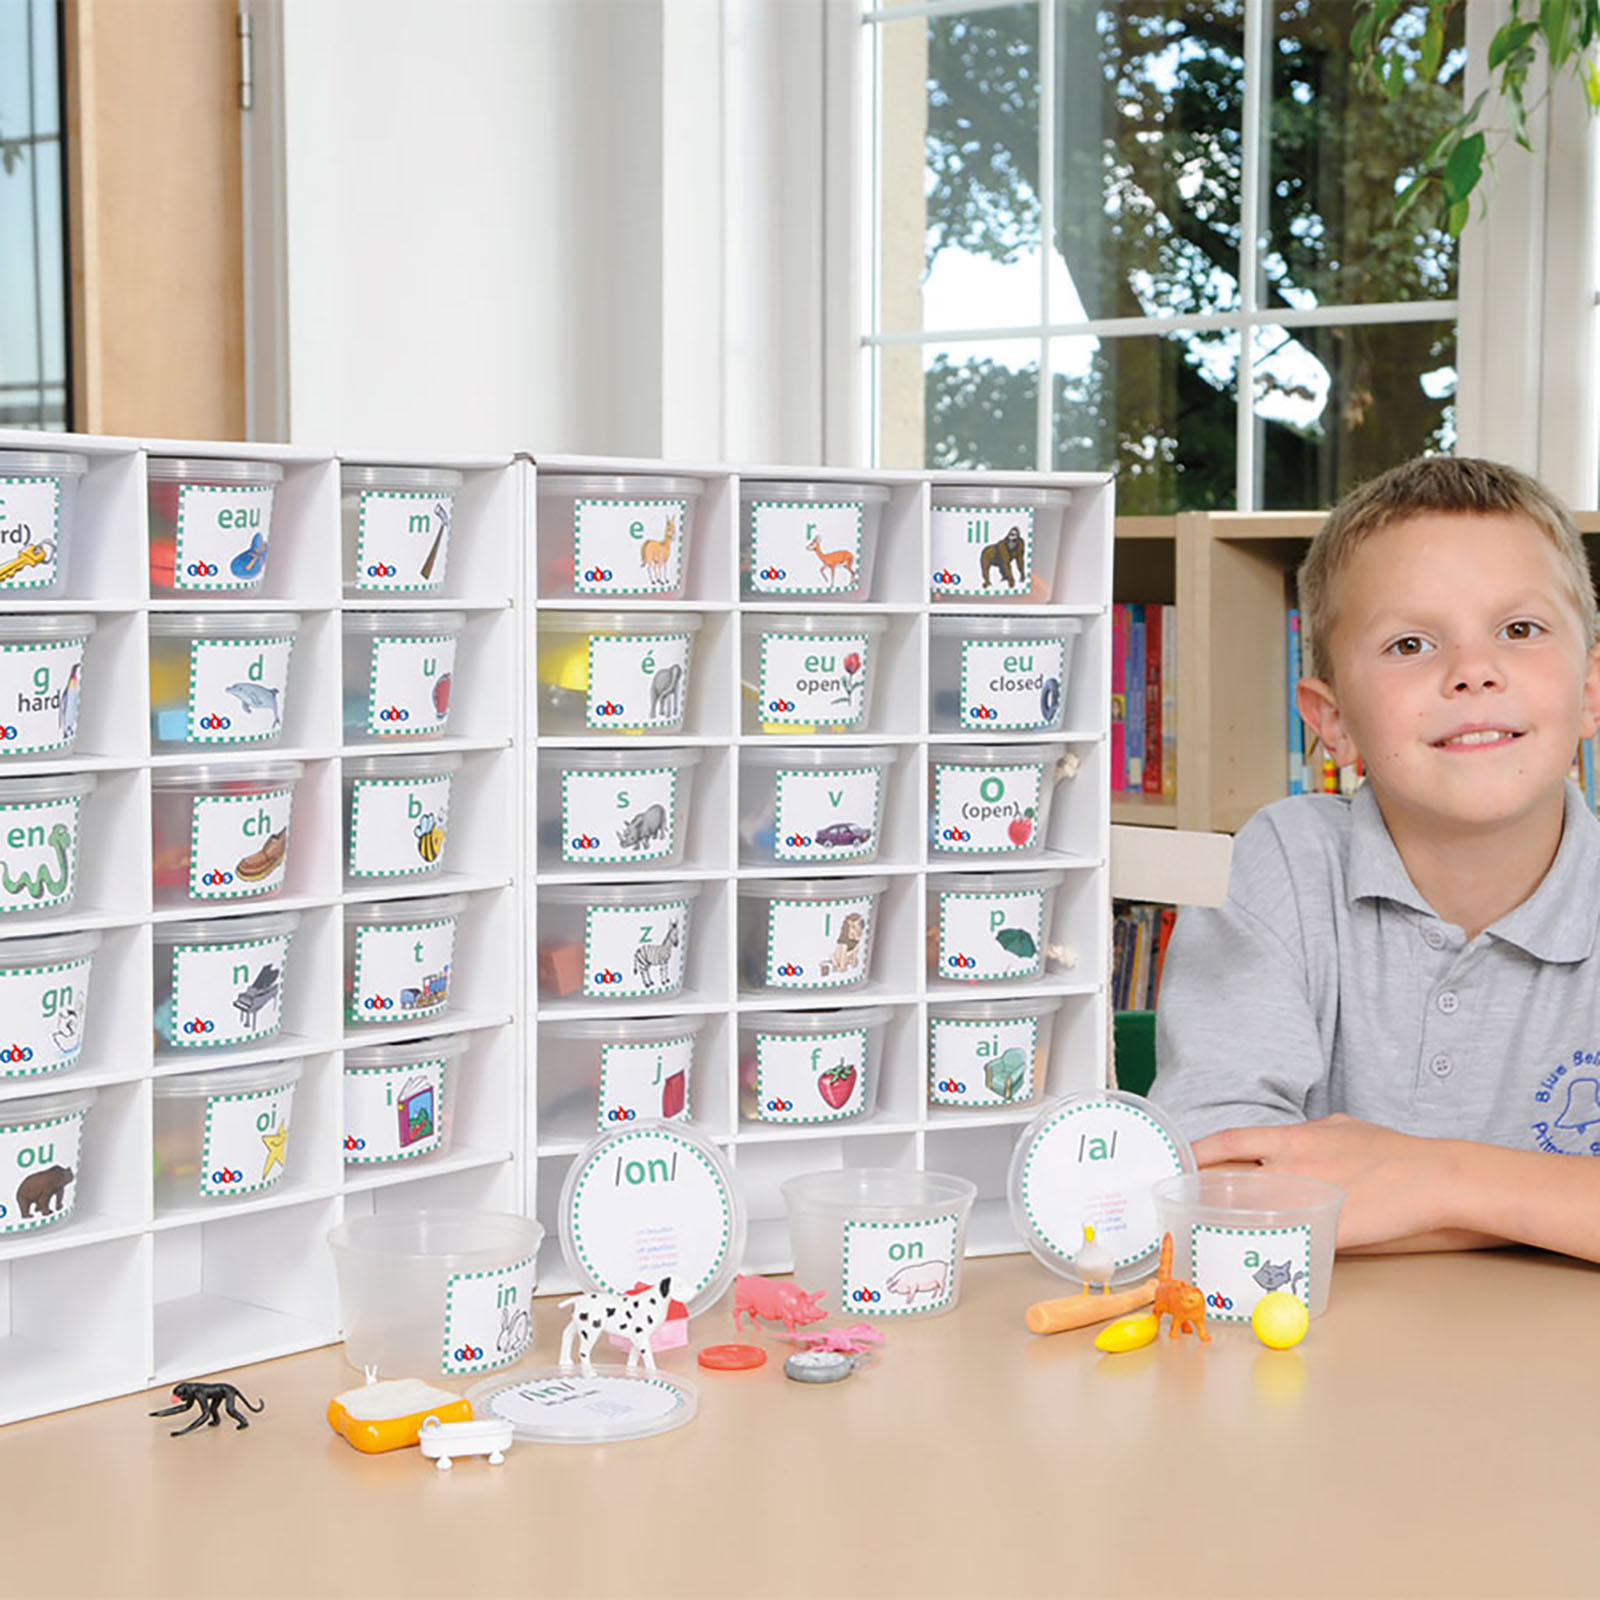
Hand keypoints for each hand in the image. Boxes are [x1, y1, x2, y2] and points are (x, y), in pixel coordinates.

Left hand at [1191, 1114, 1464, 1249]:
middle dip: (1203, 1193)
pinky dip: (1269, 1249)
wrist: (1434, 1178)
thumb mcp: (1343, 1128)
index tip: (1180, 1161)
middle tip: (1185, 1203)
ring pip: (1251, 1213)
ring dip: (1229, 1224)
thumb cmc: (1393, 1152)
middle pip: (1230, 1180)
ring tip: (1209, 1233)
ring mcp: (1306, 1200)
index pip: (1230, 1142)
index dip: (1200, 1152)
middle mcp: (1291, 1165)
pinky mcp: (1326, 1232)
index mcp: (1294, 1138)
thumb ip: (1312, 1135)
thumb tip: (1295, 1138)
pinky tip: (1256, 1257)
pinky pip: (1287, 1243)